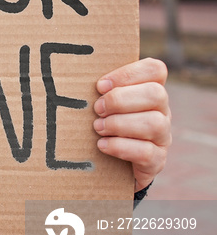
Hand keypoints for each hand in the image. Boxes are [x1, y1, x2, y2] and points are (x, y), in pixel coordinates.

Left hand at [93, 58, 170, 191]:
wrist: (110, 164)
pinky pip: (147, 152)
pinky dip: (120, 147)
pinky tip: (102, 145)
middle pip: (156, 94)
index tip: (100, 86)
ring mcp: (162, 136)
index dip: (128, 74)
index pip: (155, 69)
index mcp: (149, 90)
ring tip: (98, 128)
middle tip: (97, 109)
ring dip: (119, 124)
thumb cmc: (102, 123)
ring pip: (154, 123)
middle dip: (120, 100)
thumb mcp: (101, 103)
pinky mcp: (157, 161)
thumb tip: (72, 72)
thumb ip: (98, 89)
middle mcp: (162, 111)